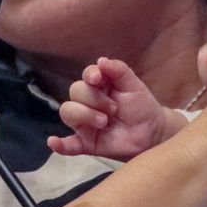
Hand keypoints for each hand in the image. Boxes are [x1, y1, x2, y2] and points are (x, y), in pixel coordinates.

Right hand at [47, 57, 182, 159]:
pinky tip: (54, 142)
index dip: (89, 75)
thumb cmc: (141, 106)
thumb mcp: (133, 85)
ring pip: (68, 113)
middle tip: (114, 109)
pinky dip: (59, 145)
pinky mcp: (86, 143)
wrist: (152, 132)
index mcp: (99, 86)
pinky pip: (68, 145)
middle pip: (75, 92)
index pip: (85, 77)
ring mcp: (85, 123)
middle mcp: (87, 103)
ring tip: (104, 122)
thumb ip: (119, 70)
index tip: (98, 79)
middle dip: (94, 99)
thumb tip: (101, 60)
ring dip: (84, 115)